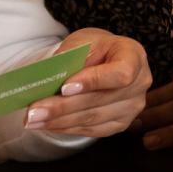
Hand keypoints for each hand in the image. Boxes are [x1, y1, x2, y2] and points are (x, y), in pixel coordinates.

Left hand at [25, 29, 152, 138]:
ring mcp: (132, 108)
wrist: (105, 60)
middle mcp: (140, 84)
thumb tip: (50, 78)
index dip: (93, 82)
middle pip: (100, 100)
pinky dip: (66, 128)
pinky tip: (47, 124)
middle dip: (63, 107)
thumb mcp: (83, 41)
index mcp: (134, 55)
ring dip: (59, 121)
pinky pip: (91, 130)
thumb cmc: (95, 48)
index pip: (119, 73)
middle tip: (34, 110)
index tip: (65, 87)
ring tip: (32, 119)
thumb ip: (71, 57)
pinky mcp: (120, 124)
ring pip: (92, 118)